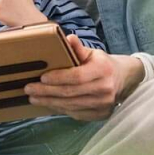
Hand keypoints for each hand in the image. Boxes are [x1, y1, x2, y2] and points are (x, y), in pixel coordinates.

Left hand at [25, 35, 142, 120]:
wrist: (124, 81)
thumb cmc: (103, 65)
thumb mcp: (93, 53)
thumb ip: (78, 49)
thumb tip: (67, 39)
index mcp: (103, 71)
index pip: (76, 76)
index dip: (58, 78)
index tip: (41, 77)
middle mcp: (104, 89)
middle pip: (70, 93)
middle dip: (46, 91)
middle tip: (29, 88)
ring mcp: (102, 105)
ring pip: (70, 105)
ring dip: (49, 102)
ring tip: (33, 97)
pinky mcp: (99, 115)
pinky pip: (74, 113)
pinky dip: (59, 108)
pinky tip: (48, 104)